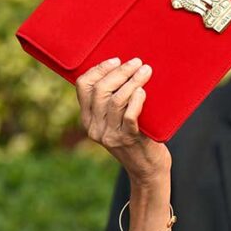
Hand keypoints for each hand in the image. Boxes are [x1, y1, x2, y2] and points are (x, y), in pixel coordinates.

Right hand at [76, 57, 170, 183]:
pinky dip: (137, 100)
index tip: (116, 60)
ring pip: (115, 100)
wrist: (147, 170)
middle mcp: (95, 128)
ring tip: (146, 72)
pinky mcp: (129, 140)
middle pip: (100, 90)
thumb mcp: (116, 121)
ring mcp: (111, 135)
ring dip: (132, 81)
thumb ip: (112, 102)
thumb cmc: (136, 138)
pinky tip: (143, 91)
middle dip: (120, 72)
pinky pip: (129, 116)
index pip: (83, 86)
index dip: (99, 69)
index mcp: (88, 119)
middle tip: (137, 63)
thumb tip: (123, 68)